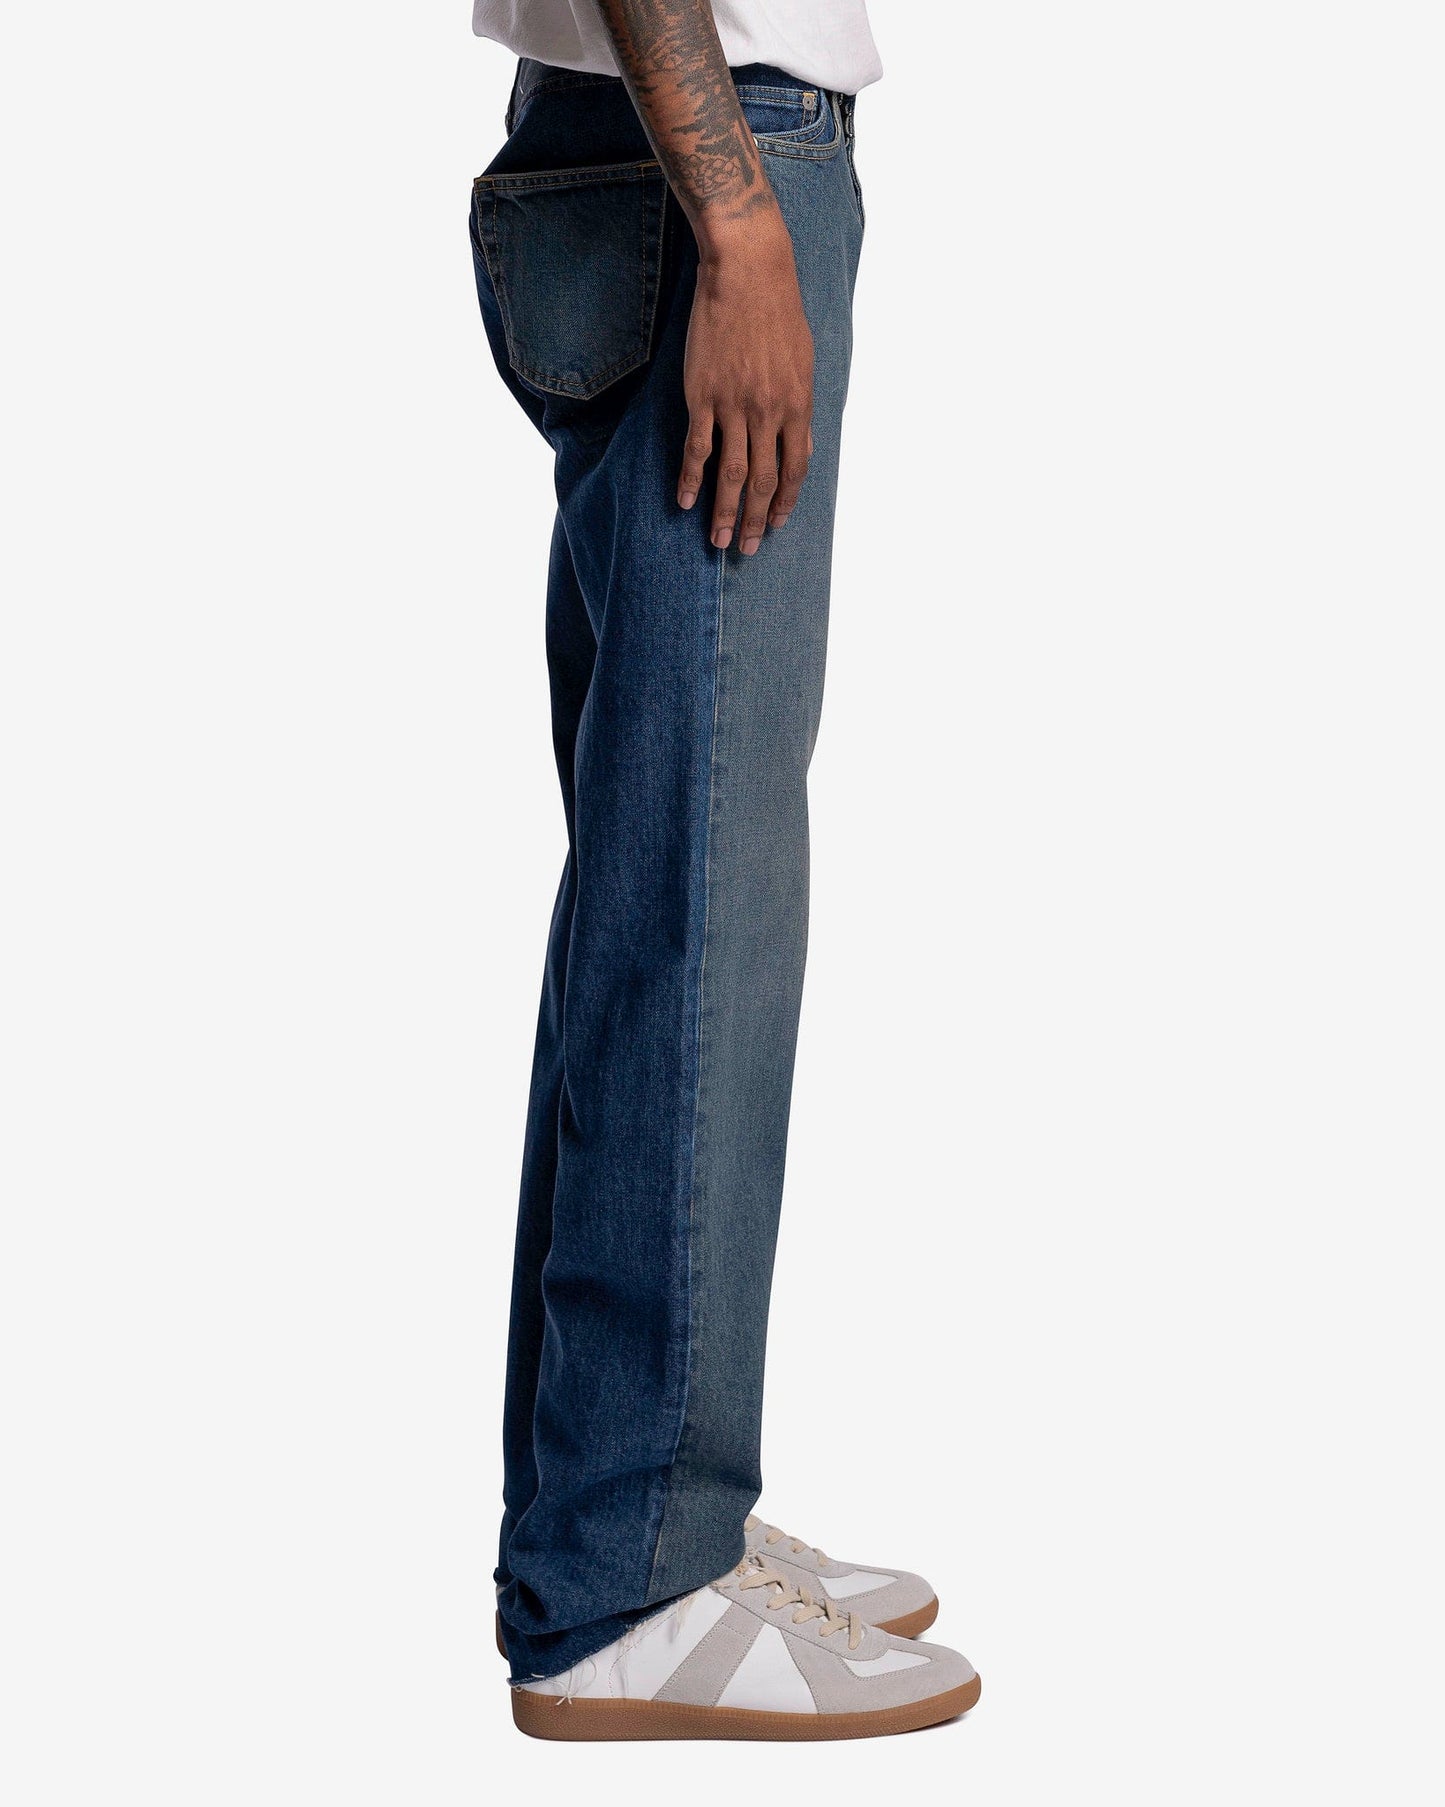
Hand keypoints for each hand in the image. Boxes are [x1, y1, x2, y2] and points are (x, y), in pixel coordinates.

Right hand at [676, 208, 813, 553]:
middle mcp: (768, 413)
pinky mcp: (702, 397)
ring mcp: (733, 407)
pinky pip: (696, 449)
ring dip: (725, 512)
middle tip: (747, 549)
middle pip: (763, 481)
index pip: (794, 469)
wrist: (747, 272)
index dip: (785, 501)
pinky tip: (684, 501)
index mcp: (797, 406)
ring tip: (719, 540)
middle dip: (756, 520)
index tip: (776, 524)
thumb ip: (797, 402)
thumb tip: (795, 435)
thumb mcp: (803, 360)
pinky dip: (690, 478)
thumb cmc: (778, 310)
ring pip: (730, 474)